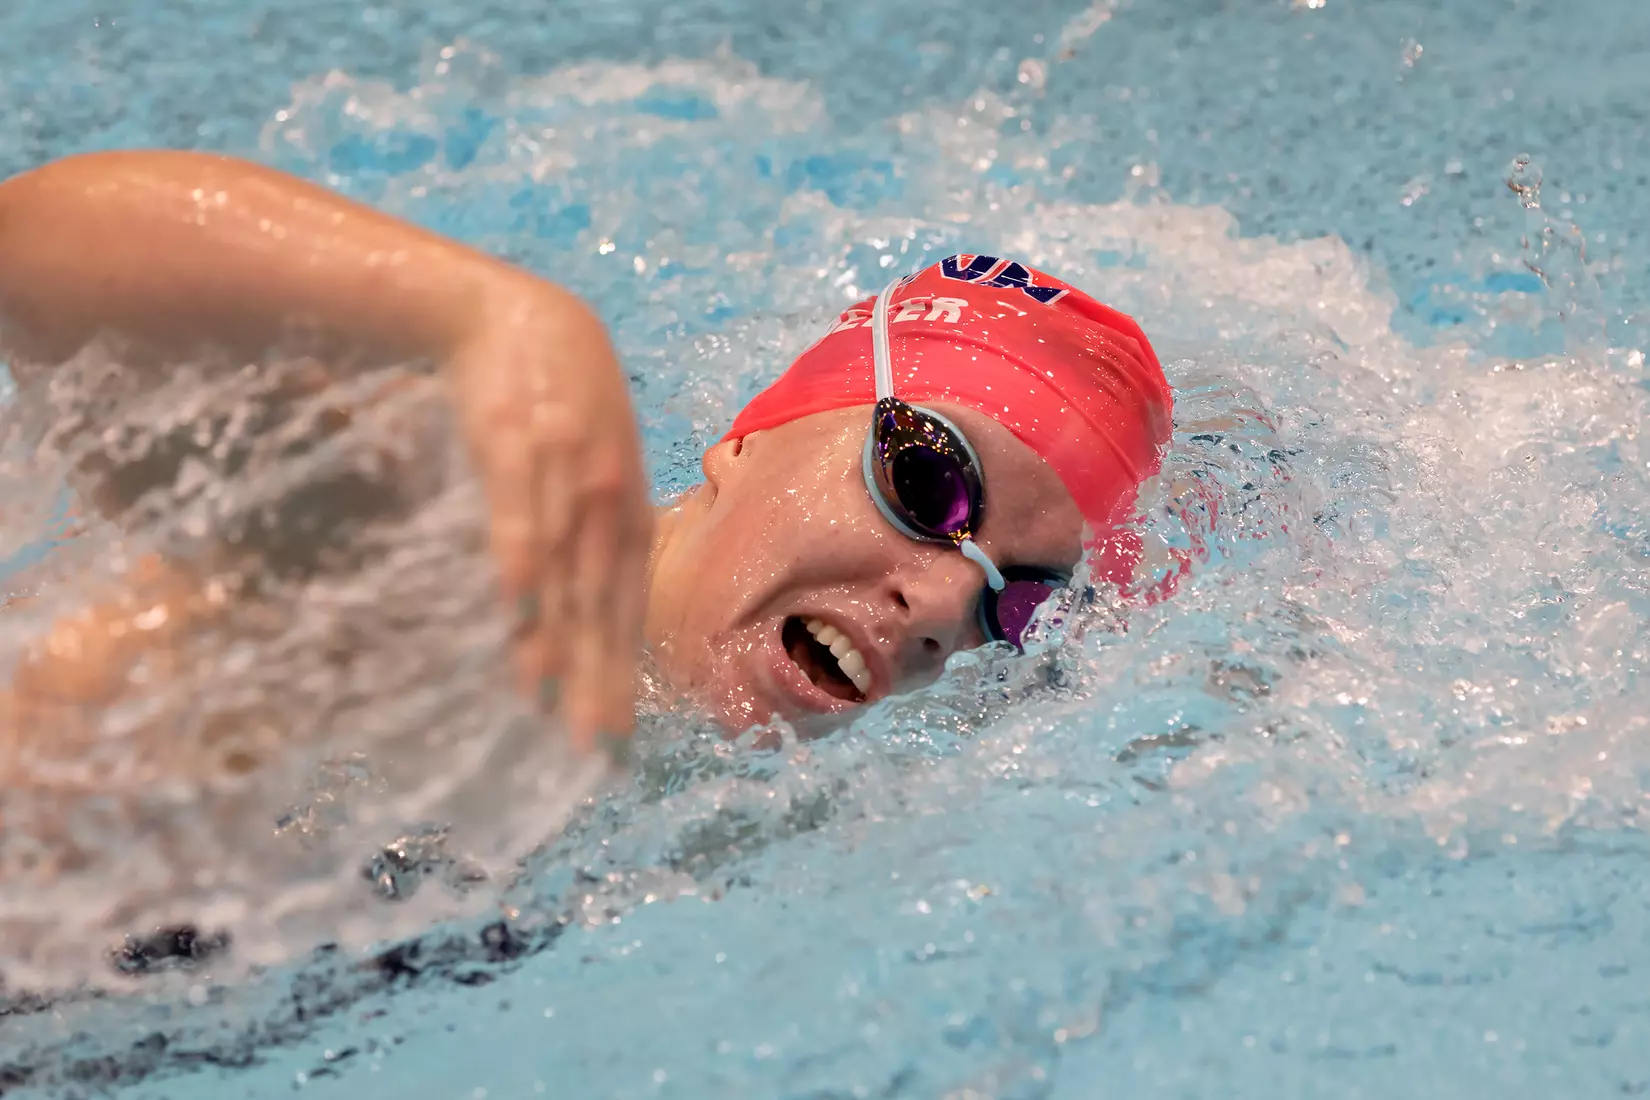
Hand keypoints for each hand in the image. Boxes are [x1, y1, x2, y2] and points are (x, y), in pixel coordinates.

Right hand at [447, 281, 652, 753]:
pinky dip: (518, 552)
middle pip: (600, 602)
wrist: (514, 316)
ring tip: (548, 696)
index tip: (614, 732)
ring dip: (555, 631)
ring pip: (562, 568)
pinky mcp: (516, 439)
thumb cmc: (558, 396)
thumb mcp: (594, 462)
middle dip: (597, 675)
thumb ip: (594, 528)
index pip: (624, 606)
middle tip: (593, 743)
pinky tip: (514, 603)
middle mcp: (603, 498)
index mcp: (624, 510)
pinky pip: (517, 506)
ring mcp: (562, 470)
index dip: (620, 669)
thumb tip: (573, 603)